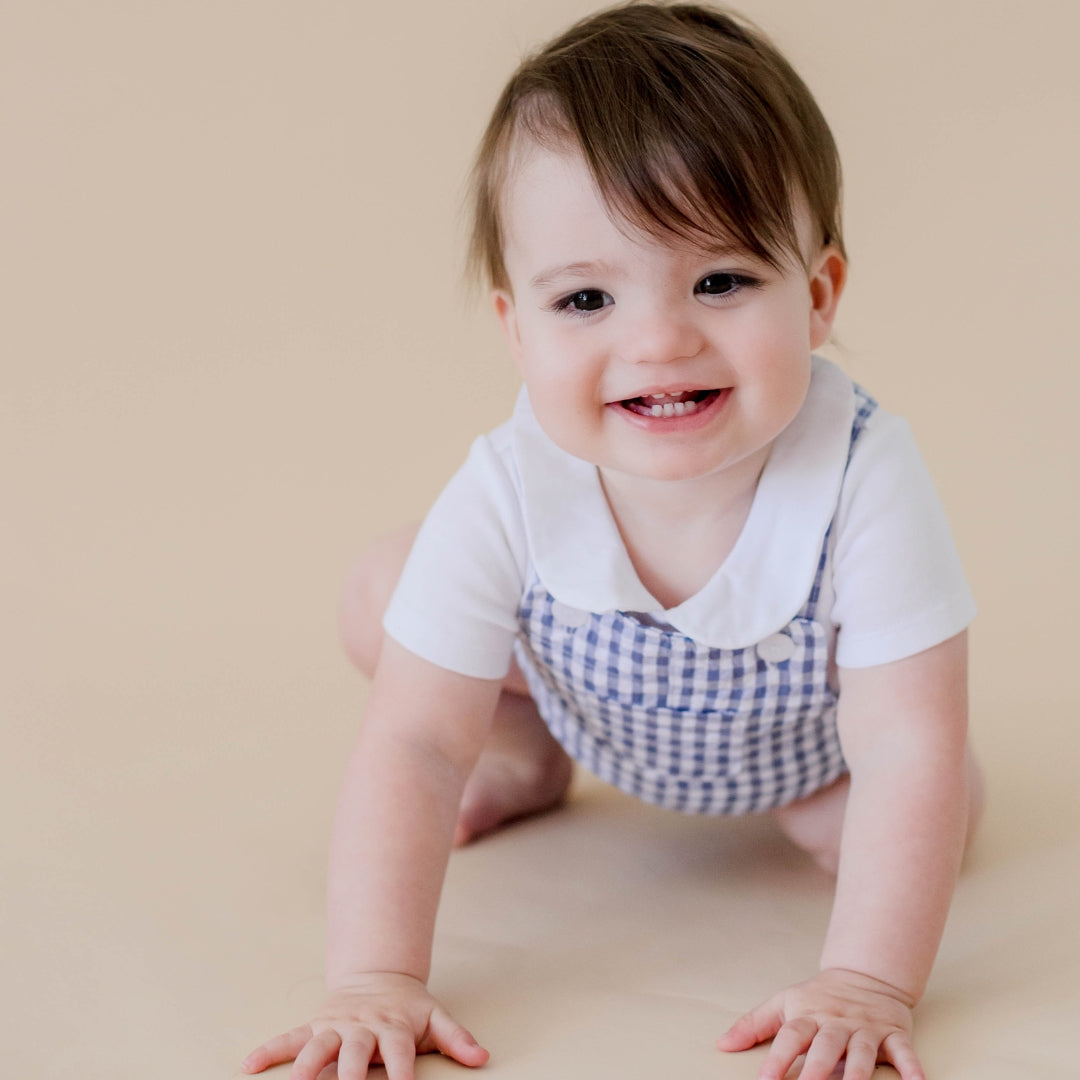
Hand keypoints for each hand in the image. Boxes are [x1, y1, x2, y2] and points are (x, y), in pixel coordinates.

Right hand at [241, 972, 489, 1079]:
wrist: (378, 975)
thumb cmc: (408, 1008)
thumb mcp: (436, 1018)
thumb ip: (457, 1039)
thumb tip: (482, 1058)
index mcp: (394, 1028)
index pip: (398, 1056)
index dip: (400, 1076)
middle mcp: (362, 1027)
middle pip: (353, 1054)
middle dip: (348, 1078)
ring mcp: (335, 1025)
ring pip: (317, 1046)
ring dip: (305, 1067)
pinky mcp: (314, 1025)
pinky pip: (289, 1037)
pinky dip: (270, 1049)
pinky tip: (250, 1064)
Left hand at [716, 968, 922, 1079]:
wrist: (864, 976)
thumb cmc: (818, 999)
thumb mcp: (783, 1004)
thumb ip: (753, 1025)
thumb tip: (721, 1044)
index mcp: (809, 1016)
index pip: (791, 1036)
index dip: (778, 1057)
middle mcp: (837, 1023)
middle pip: (826, 1046)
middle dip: (817, 1069)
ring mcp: (867, 1029)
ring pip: (862, 1052)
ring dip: (859, 1073)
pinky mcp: (894, 1034)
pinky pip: (905, 1052)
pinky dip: (912, 1068)